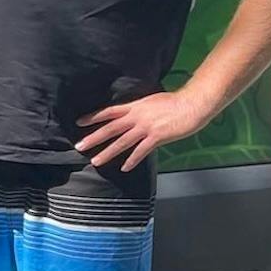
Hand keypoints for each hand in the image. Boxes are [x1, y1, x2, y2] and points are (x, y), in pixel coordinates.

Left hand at [76, 90, 213, 170]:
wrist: (192, 104)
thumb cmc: (174, 102)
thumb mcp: (150, 102)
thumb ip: (138, 110)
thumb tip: (129, 116)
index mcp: (135, 106)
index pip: (108, 111)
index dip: (93, 117)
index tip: (78, 122)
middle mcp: (137, 117)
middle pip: (110, 128)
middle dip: (93, 138)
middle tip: (79, 146)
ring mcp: (146, 127)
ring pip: (122, 142)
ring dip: (108, 153)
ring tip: (95, 161)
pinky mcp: (157, 137)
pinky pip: (141, 151)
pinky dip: (132, 160)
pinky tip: (124, 168)